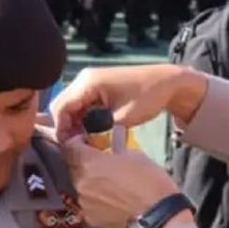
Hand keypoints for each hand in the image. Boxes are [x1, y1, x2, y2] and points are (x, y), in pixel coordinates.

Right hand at [50, 64, 207, 139]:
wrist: (167, 82)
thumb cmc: (147, 98)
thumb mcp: (122, 119)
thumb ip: (97, 130)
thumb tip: (79, 143)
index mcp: (87, 82)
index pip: (61, 108)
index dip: (62, 130)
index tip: (70, 149)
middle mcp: (83, 79)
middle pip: (62, 106)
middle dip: (66, 128)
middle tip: (77, 148)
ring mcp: (90, 81)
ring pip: (71, 107)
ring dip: (75, 124)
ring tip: (85, 142)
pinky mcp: (96, 87)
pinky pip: (81, 104)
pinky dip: (83, 119)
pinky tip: (92, 132)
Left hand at [61, 138, 179, 227]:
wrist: (159, 217)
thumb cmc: (150, 182)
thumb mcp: (135, 155)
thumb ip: (116, 148)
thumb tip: (113, 142)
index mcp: (89, 163)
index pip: (69, 147)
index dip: (77, 142)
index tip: (87, 142)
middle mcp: (81, 183)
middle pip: (75, 168)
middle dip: (85, 163)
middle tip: (102, 163)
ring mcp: (84, 204)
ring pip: (82, 187)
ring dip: (91, 183)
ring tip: (110, 184)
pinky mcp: (92, 220)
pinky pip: (89, 205)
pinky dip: (97, 201)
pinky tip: (112, 201)